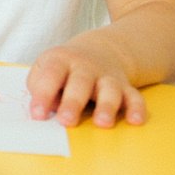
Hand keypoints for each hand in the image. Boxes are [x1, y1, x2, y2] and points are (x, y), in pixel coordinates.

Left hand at [28, 41, 144, 127]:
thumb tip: (45, 107)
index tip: (37, 115)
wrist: (98, 50)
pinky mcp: (125, 87)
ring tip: (102, 123)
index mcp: (61, 61)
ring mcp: (107, 77)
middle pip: (80, 83)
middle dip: (73, 103)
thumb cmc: (63, 69)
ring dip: (107, 107)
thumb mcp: (44, 68)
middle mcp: (85, 67)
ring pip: (109, 90)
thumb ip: (39, 86)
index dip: (42, 95)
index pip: (50, 76)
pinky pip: (135, 97)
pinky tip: (135, 121)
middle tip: (66, 121)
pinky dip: (137, 109)